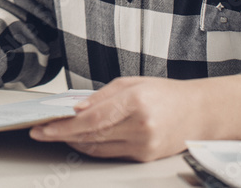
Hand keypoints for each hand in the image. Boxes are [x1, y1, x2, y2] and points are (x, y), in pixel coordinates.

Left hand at [29, 75, 240, 161]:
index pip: (91, 118)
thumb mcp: (132, 83)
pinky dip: (92, 147)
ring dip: (74, 142)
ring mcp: (143, 145)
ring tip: (57, 134)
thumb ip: (101, 96)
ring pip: (97, 147)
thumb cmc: (166, 94)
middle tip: (41, 132)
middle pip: (91, 134)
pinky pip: (110, 154)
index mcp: (136, 101)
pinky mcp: (145, 158)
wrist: (200, 113)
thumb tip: (75, 108)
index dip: (64, 125)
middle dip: (62, 134)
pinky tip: (80, 140)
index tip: (44, 126)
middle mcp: (141, 126)